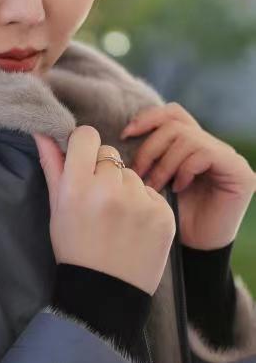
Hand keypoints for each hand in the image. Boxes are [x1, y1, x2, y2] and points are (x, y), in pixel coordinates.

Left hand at [120, 102, 255, 249]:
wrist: (193, 248)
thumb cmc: (170, 218)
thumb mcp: (152, 182)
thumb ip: (148, 157)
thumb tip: (123, 136)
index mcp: (193, 144)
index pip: (172, 113)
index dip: (148, 118)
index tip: (125, 135)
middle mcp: (213, 145)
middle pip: (175, 124)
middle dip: (150, 148)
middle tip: (137, 174)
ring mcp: (228, 157)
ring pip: (187, 137)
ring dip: (164, 163)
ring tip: (155, 185)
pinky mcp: (239, 171)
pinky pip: (204, 153)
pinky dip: (185, 169)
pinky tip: (178, 189)